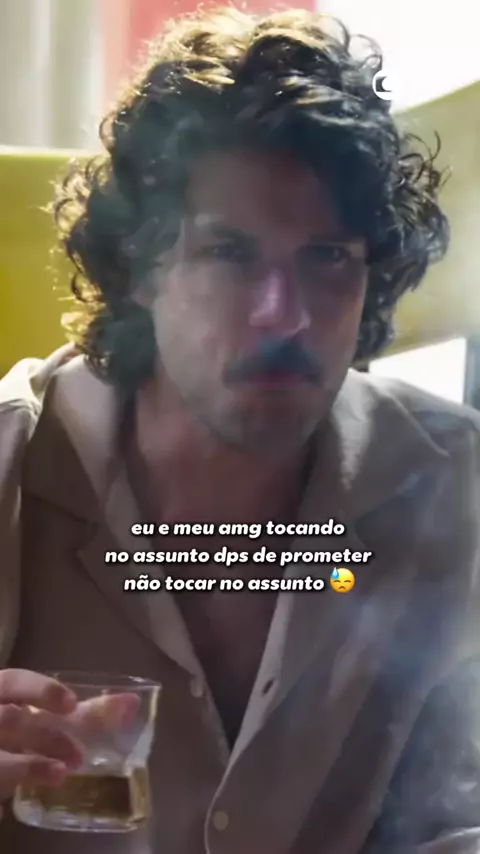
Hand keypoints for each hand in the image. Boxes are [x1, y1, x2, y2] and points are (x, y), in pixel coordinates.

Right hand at [0, 669, 139, 820]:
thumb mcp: (44, 719)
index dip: (41, 690)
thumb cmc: (22, 730)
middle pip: (9, 720)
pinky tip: (10, 806)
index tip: (71, 704)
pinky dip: (3, 792)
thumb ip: (84, 714)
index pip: (15, 681)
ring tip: (60, 775)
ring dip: (28, 767)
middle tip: (78, 756)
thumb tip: (131, 704)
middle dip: (45, 736)